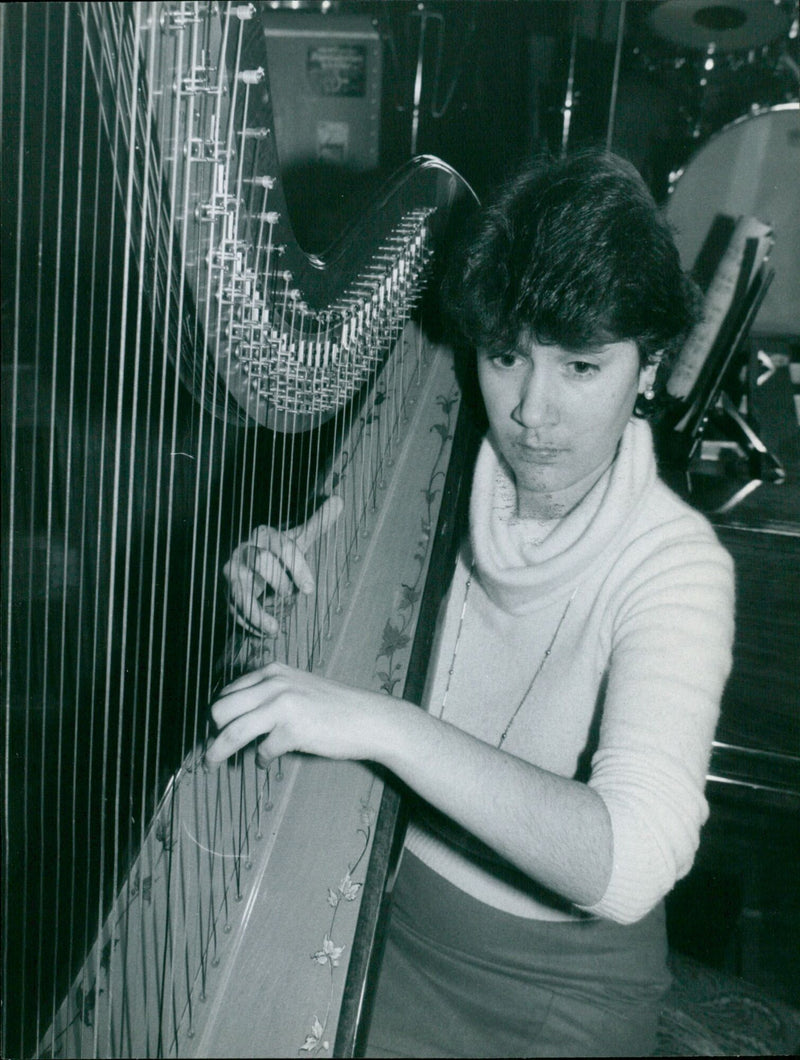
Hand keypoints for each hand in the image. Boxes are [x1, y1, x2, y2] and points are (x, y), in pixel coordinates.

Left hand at [205, 661, 390, 766]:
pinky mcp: (293, 730)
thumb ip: (268, 694)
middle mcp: (274, 683)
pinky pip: (262, 752)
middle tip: (212, 749)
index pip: (227, 692)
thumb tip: (234, 717)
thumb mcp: (298, 687)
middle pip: (220, 710)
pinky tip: (268, 763)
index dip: (217, 716)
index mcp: (272, 671)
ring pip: (231, 732)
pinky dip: (262, 761)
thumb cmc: (335, 707)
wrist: (369, 719)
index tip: (214, 731)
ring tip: (211, 764)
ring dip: (217, 752)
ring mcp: (283, 705)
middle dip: (211, 732)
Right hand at [223, 495, 342, 635]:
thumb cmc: (278, 554)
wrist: (251, 568)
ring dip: (258, 610)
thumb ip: (317, 523)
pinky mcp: (227, 591)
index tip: (309, 589)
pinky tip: (267, 631)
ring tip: (276, 627)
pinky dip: (251, 622)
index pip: (282, 545)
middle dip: (279, 581)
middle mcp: (245, 550)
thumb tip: (339, 500)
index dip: (297, 567)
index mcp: (264, 535)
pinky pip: (235, 609)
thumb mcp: (297, 540)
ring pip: (240, 589)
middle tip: (290, 595)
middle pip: (261, 561)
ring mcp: (233, 572)